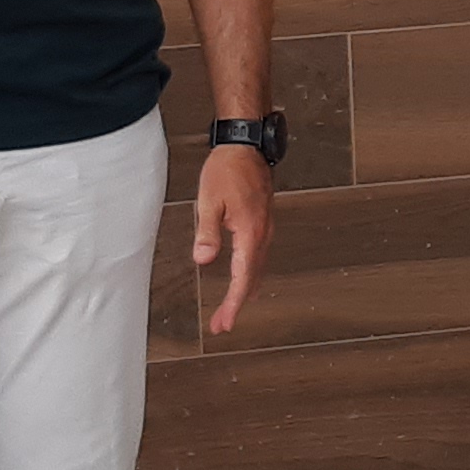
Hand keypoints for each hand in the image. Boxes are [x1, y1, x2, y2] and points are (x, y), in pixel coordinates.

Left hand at [189, 144, 273, 336]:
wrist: (247, 146)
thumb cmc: (228, 169)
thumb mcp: (210, 201)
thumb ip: (208, 232)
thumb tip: (203, 259)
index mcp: (250, 233)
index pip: (243, 278)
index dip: (233, 303)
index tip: (224, 322)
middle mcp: (263, 234)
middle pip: (252, 279)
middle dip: (237, 303)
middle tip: (222, 323)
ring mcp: (266, 228)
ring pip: (258, 269)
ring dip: (245, 290)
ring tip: (231, 308)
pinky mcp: (263, 222)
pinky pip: (259, 256)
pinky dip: (251, 274)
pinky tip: (245, 277)